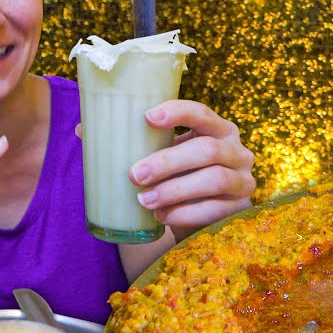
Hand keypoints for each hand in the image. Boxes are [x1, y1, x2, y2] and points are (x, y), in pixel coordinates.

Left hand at [129, 100, 256, 241]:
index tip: (148, 117)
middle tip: (135, 174)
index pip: (203, 114)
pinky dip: (185, 213)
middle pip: (207, 149)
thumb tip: (88, 134)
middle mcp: (238, 152)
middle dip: (168, 161)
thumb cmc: (181, 180)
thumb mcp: (170, 159)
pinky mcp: (241, 208)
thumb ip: (146, 147)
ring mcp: (244, 181)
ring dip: (175, 190)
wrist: (203, 220)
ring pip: (214, 179)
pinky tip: (162, 216)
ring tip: (144, 200)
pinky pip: (215, 209)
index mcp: (219, 130)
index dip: (178, 112)